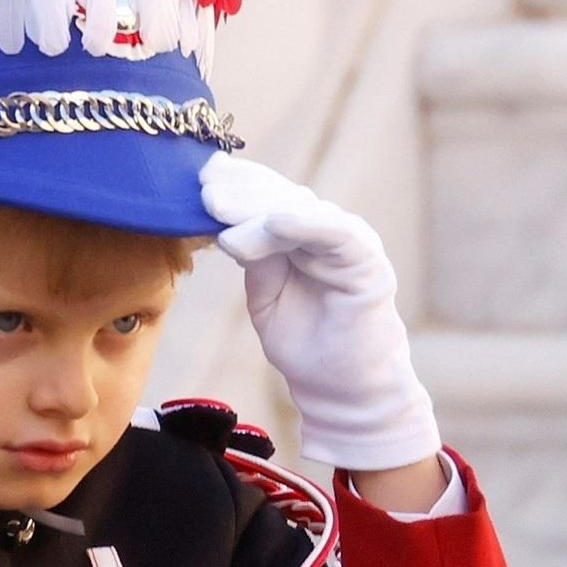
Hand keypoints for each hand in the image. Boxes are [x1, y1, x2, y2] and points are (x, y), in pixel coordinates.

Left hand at [199, 154, 440, 472]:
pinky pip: (335, 234)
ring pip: (301, 210)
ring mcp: (349, 243)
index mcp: (302, 234)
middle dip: (240, 192)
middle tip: (205, 190)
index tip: (199, 179)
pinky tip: (276, 221)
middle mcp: (326, 230)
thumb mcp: (265, 297)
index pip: (268, 197)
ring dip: (258, 207)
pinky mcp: (367, 263)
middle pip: (281, 197)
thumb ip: (254, 261)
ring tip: (220, 208)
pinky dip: (305, 224)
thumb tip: (226, 228)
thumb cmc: (305, 343)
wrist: (342, 388)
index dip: (236, 186)